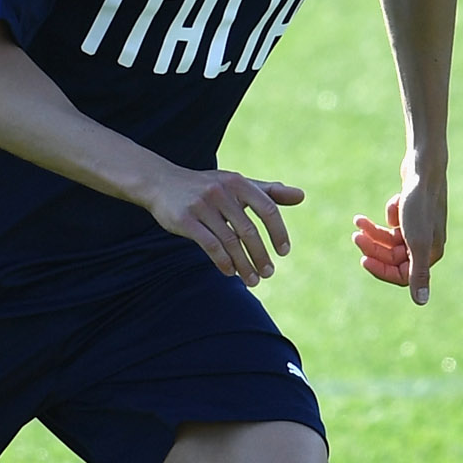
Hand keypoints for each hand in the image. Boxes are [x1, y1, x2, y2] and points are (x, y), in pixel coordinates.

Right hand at [144, 168, 303, 285]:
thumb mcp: (237, 184)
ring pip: (229, 242)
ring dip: (243, 265)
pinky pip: (209, 245)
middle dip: (260, 255)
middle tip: (268, 273)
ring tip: (252, 280)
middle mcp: (221, 191)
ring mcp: (201, 205)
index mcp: (237, 182)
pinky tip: (230, 272)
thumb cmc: (207, 186)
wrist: (161, 182)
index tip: (284, 252)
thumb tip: (302, 196)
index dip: (278, 232)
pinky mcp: (185, 219)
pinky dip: (223, 262)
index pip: (267, 209)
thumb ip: (268, 192)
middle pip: (249, 230)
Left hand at [353, 169, 445, 304]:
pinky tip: (395, 200)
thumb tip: (421, 303)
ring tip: (358, 221)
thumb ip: (418, 274)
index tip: (363, 259)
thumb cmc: (420, 206)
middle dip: (373, 246)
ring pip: (390, 240)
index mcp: (430, 254)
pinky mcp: (412, 213)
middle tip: (355, 235)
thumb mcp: (417, 243)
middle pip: (392, 257)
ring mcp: (419, 228)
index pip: (401, 275)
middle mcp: (426, 243)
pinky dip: (389, 213)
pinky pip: (394, 222)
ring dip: (373, 232)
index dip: (381, 269)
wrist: (424, 168)